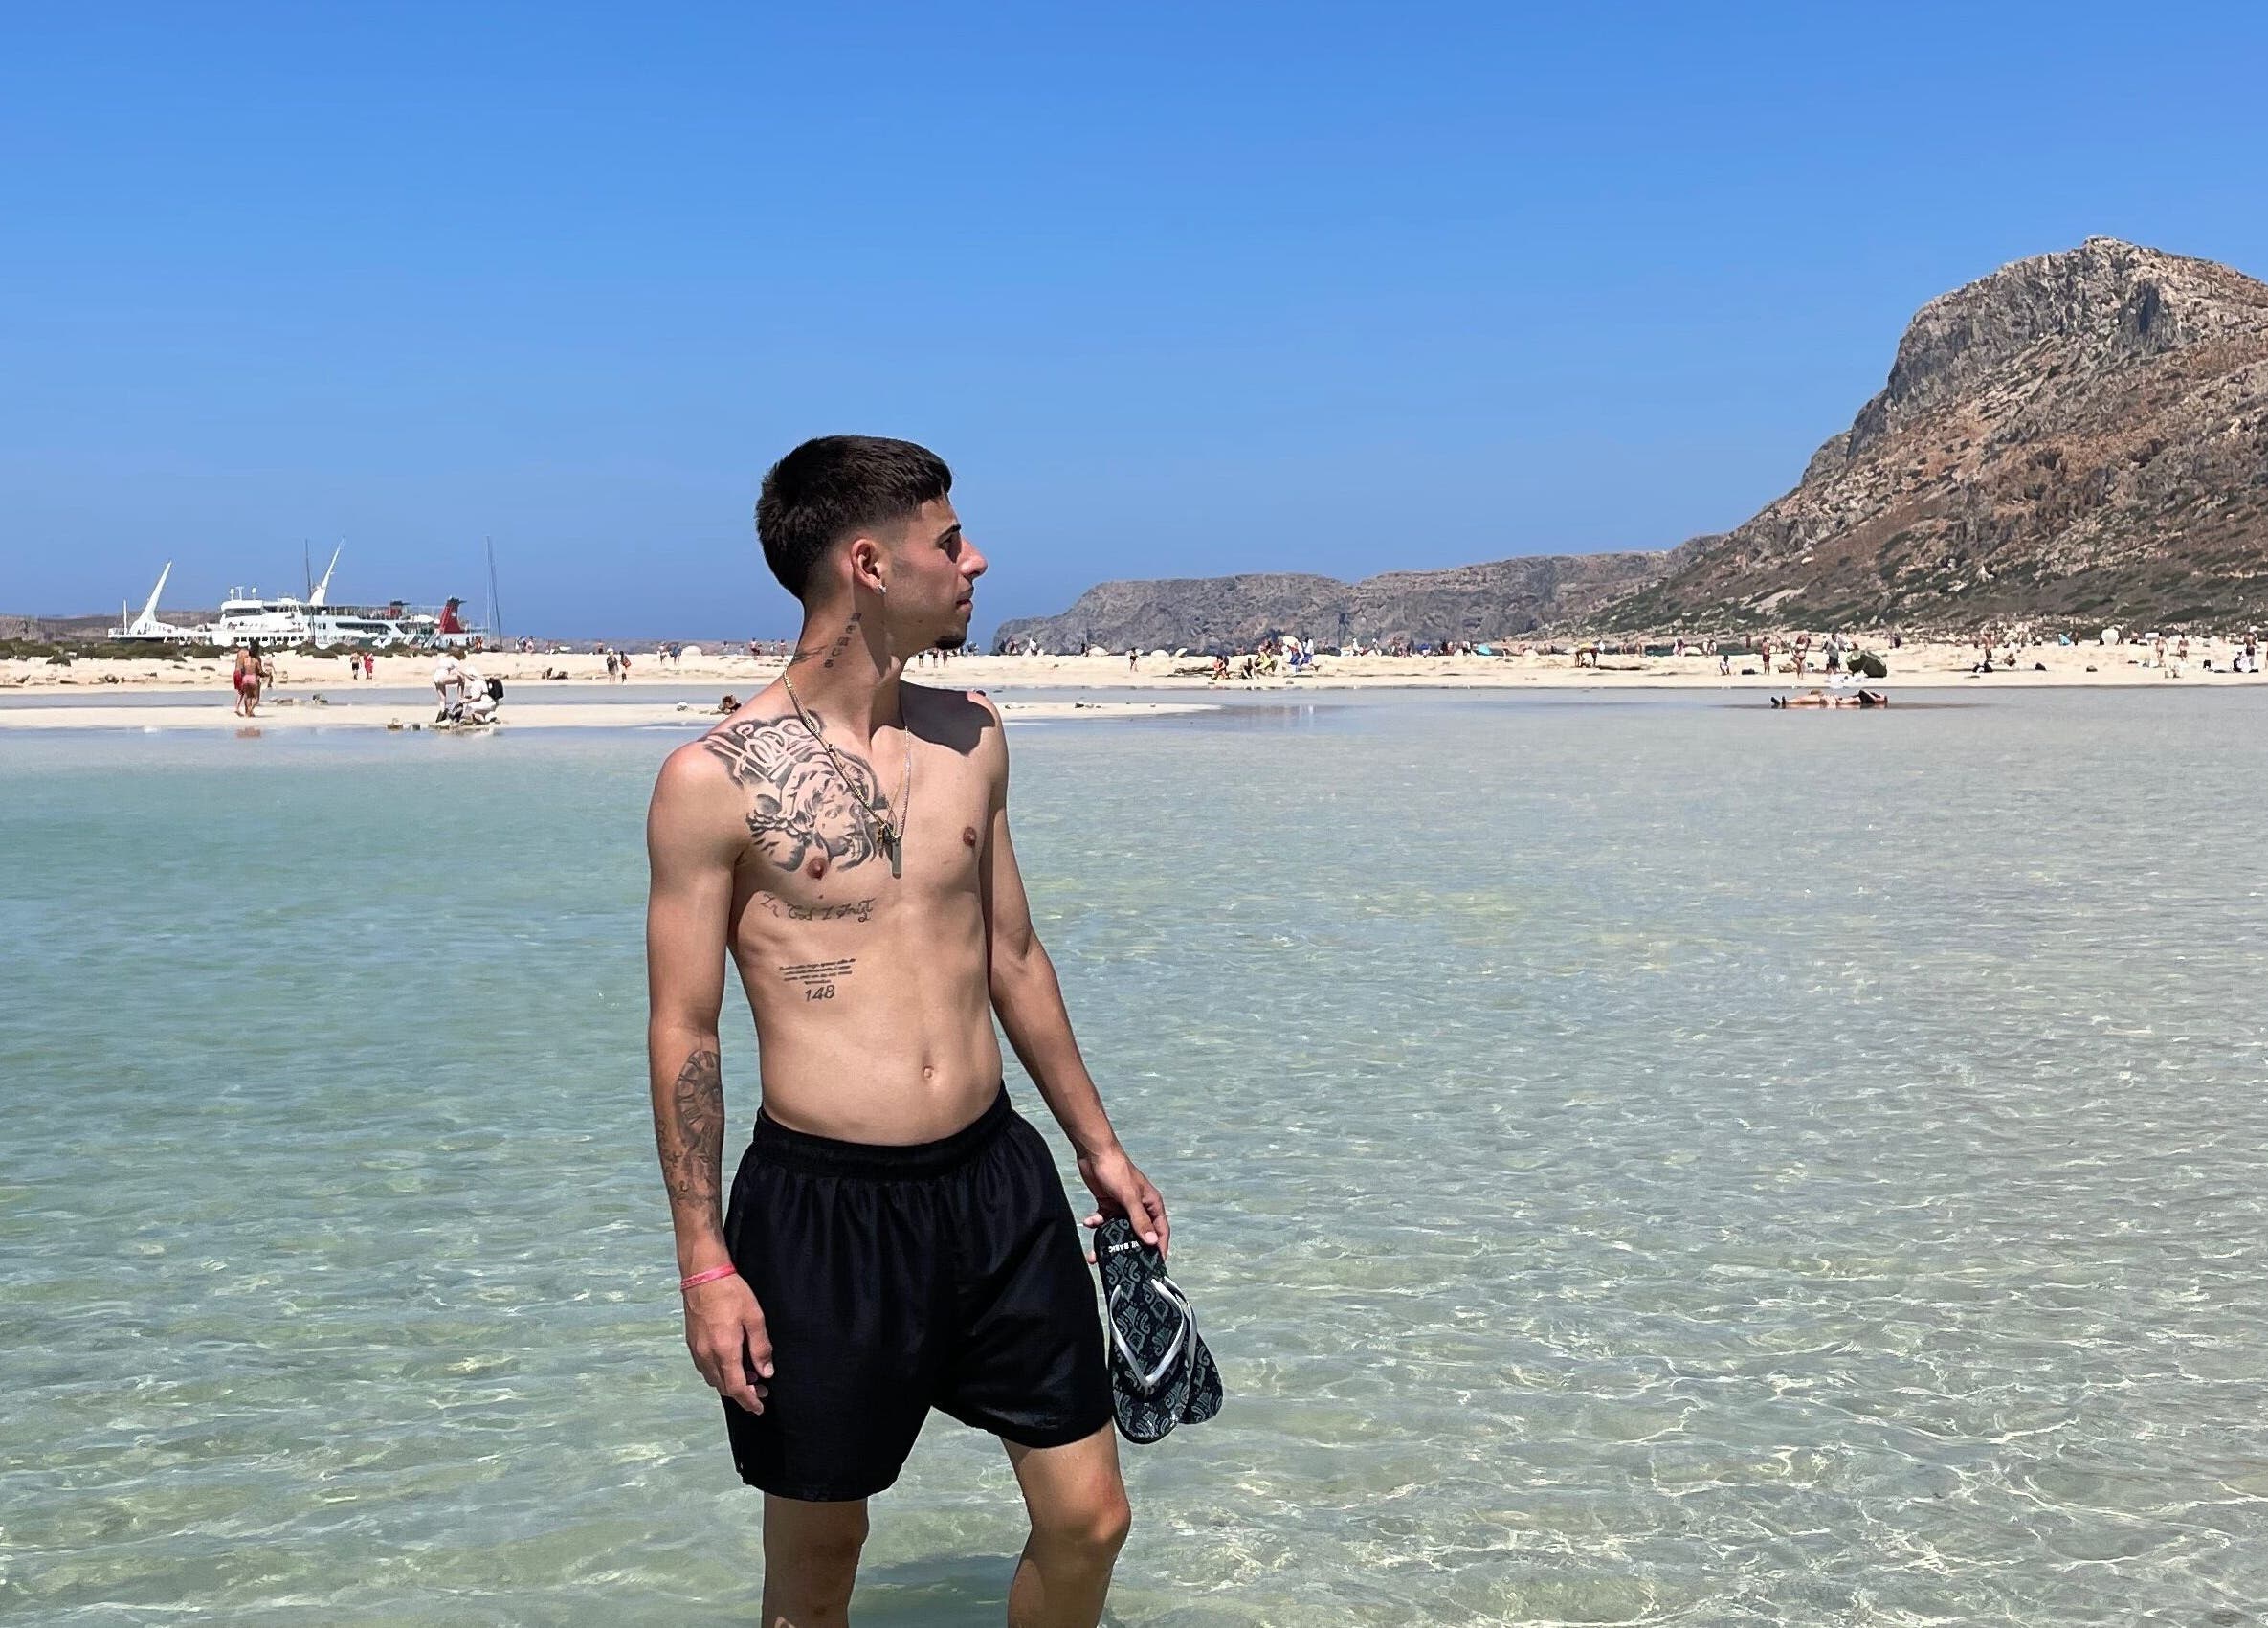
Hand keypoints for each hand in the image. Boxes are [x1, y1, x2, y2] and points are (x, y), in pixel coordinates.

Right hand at [683, 1272, 772, 1412]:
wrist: (703, 1275)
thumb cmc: (731, 1293)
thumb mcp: (754, 1318)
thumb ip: (761, 1348)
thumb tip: (766, 1373)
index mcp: (724, 1351)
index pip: (737, 1388)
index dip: (749, 1401)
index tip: (759, 1408)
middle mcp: (706, 1355)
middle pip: (724, 1387)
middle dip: (743, 1393)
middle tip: (761, 1390)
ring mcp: (696, 1350)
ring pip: (713, 1379)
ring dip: (730, 1383)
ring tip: (749, 1375)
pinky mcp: (691, 1343)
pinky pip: (705, 1368)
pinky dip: (719, 1373)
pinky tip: (731, 1363)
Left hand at [1078, 1144, 1168, 1260]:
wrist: (1093, 1153)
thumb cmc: (1116, 1168)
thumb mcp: (1129, 1197)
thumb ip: (1140, 1220)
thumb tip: (1152, 1241)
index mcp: (1151, 1203)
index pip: (1160, 1230)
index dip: (1159, 1247)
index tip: (1156, 1264)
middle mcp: (1139, 1206)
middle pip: (1138, 1233)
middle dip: (1129, 1247)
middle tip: (1123, 1261)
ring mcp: (1123, 1206)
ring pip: (1119, 1229)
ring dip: (1109, 1239)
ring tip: (1097, 1251)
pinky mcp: (1108, 1204)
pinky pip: (1104, 1221)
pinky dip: (1097, 1224)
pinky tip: (1090, 1222)